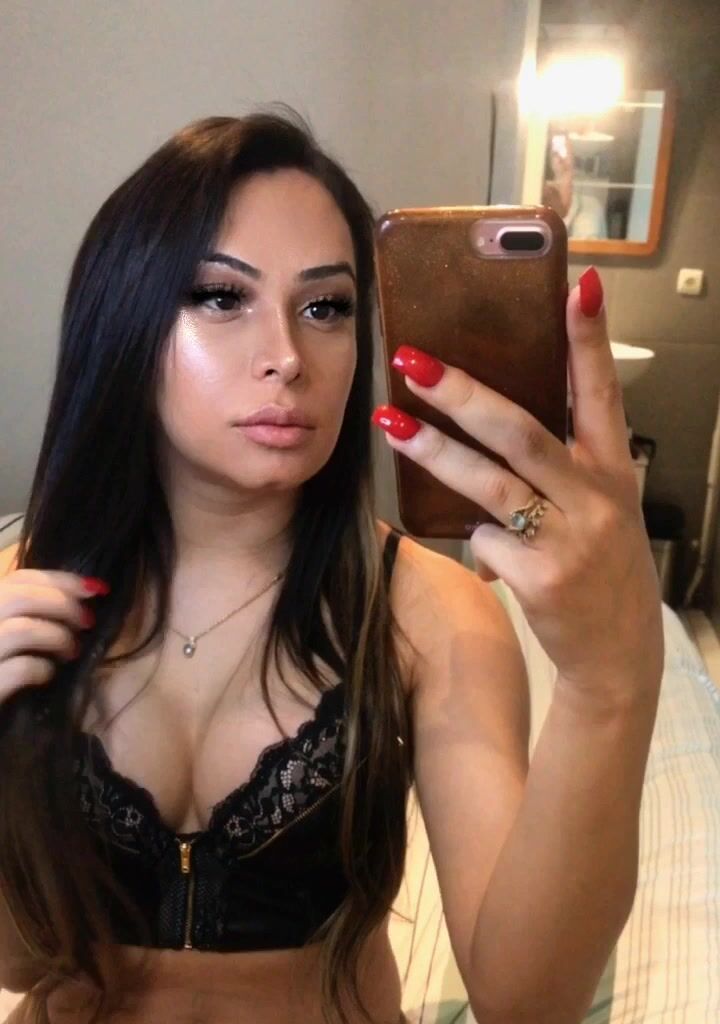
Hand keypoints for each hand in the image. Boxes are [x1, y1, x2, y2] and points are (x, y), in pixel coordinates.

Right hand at [0, 564, 107, 707]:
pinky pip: (20, 669)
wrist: (1, 730)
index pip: (20, 578)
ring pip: (22, 629)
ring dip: (57, 637)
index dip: (62, 580)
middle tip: (88, 622)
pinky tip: (48, 674)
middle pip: (19, 597)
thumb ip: (31, 613)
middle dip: (63, 605)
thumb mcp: (10, 633)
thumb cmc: (3, 668)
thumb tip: (79, 598)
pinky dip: (43, 668)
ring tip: (72, 651)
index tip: (96, 588)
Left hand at [371, 267, 663, 705]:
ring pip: (488, 482)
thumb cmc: (601, 569)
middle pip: (521, 430)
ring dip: (433, 451)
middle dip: (462, 393)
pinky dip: (474, 539)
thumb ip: (561, 470)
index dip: (589, 339)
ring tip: (389, 422)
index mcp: (612, 470)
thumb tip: (492, 439)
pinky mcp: (538, 577)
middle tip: (414, 362)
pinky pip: (484, 540)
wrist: (618, 652)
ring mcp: (567, 538)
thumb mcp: (600, 510)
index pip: (602, 392)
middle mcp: (595, 497)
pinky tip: (489, 555)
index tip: (576, 286)